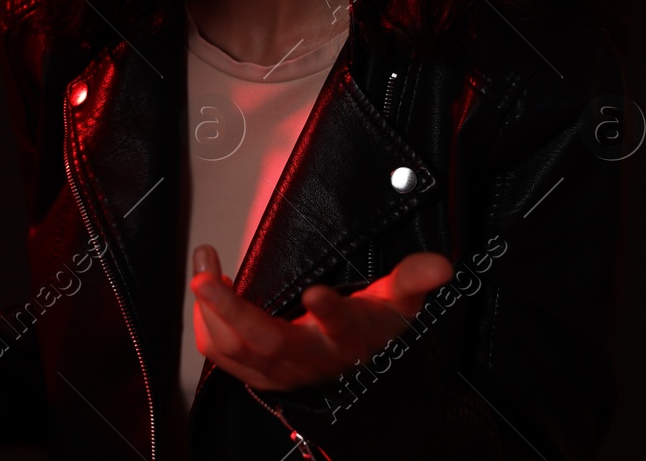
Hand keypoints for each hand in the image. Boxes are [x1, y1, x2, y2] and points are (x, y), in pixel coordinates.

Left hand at [189, 244, 453, 391]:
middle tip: (205, 274)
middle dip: (232, 309)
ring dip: (211, 308)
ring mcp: (277, 370)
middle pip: (267, 342)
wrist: (353, 382)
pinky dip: (206, 322)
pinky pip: (220, 353)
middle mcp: (309, 358)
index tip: (315, 292)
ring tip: (203, 264)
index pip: (343, 328)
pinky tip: (206, 290)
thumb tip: (441, 265)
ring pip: (235, 349)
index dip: (331, 312)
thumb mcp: (397, 305)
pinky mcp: (254, 373)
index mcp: (347, 338)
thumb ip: (413, 280)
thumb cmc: (371, 333)